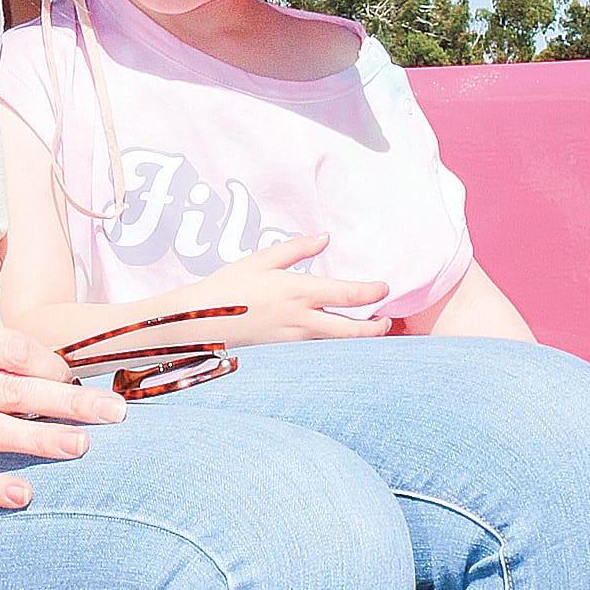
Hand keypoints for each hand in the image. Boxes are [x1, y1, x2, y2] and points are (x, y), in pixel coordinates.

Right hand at [193, 236, 393, 343]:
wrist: (200, 321)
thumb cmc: (229, 286)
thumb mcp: (262, 259)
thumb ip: (297, 249)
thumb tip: (325, 238)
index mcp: (299, 291)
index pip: (350, 295)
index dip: (374, 292)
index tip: (384, 288)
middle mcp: (302, 319)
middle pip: (353, 330)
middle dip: (377, 328)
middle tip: (389, 321)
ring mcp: (294, 339)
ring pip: (338, 343)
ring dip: (358, 338)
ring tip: (371, 329)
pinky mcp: (284, 351)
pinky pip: (318, 348)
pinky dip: (334, 344)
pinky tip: (337, 336)